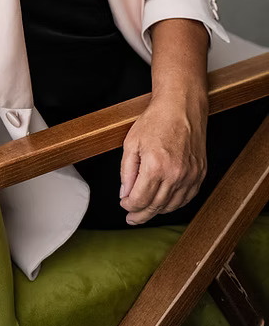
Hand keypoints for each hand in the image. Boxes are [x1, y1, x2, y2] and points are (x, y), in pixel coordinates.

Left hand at [119, 91, 207, 224]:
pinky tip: (165, 203)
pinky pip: (187, 198)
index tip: (124, 205)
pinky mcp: (200, 174)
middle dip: (141, 215)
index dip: (129, 206)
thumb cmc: (156, 120)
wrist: (181, 106)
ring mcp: (190, 176)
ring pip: (172, 205)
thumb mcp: (131, 142)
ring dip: (157, 211)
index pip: (140, 199)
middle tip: (132, 218)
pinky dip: (174, 204)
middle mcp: (175, 175)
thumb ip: (126, 171)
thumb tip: (125, 193)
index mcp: (155, 166)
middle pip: (155, 206)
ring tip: (146, 211)